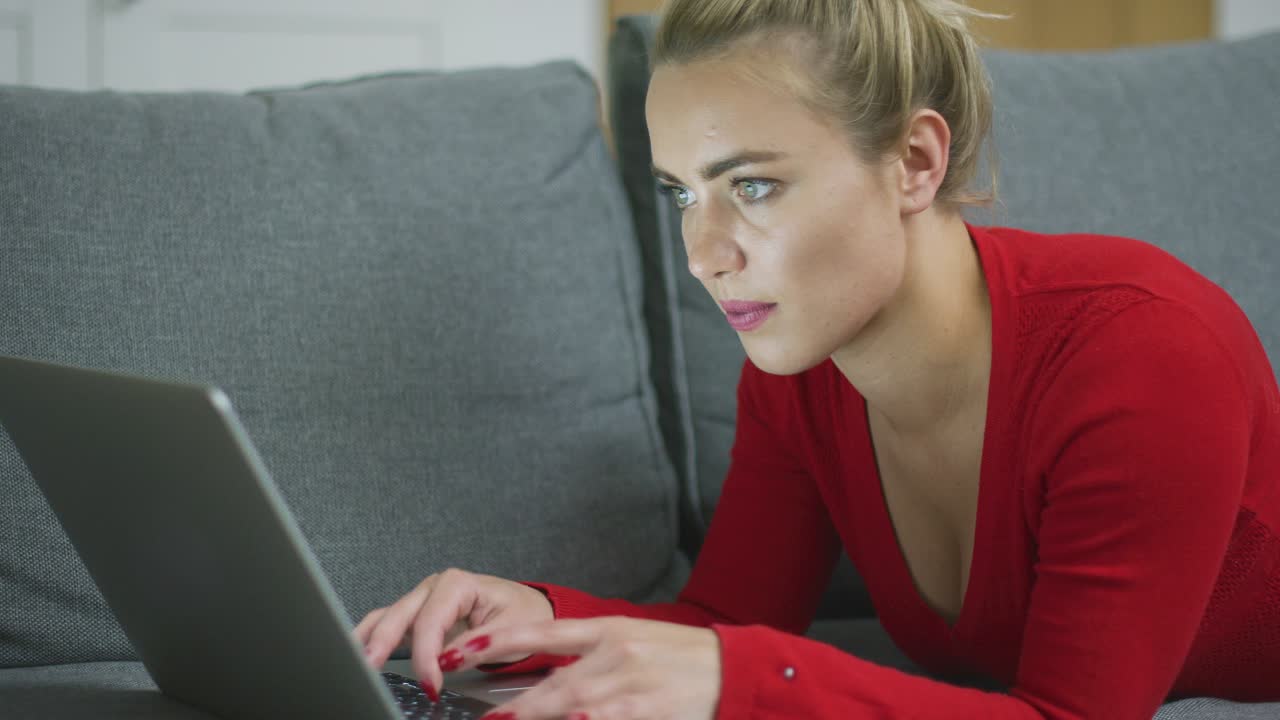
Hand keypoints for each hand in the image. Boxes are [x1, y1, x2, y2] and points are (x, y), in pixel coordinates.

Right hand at [354, 568, 554, 698]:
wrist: (526, 610)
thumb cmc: (520, 614)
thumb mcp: (510, 629)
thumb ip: (478, 643)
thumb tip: (447, 659)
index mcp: (459, 583)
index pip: (432, 620)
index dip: (425, 653)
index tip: (430, 682)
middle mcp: (434, 587)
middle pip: (401, 615)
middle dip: (383, 644)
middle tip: (369, 671)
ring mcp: (422, 600)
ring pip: (387, 617)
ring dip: (369, 640)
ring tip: (353, 662)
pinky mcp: (416, 616)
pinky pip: (386, 624)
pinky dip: (370, 638)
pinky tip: (358, 653)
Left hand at [438, 616, 720, 719]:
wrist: (732, 669)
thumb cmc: (679, 656)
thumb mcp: (631, 639)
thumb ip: (587, 652)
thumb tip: (542, 672)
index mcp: (607, 630)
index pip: (541, 634)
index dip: (498, 642)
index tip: (461, 651)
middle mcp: (615, 657)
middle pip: (552, 686)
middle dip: (514, 708)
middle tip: (483, 719)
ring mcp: (630, 690)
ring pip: (570, 710)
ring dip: (537, 719)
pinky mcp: (644, 716)